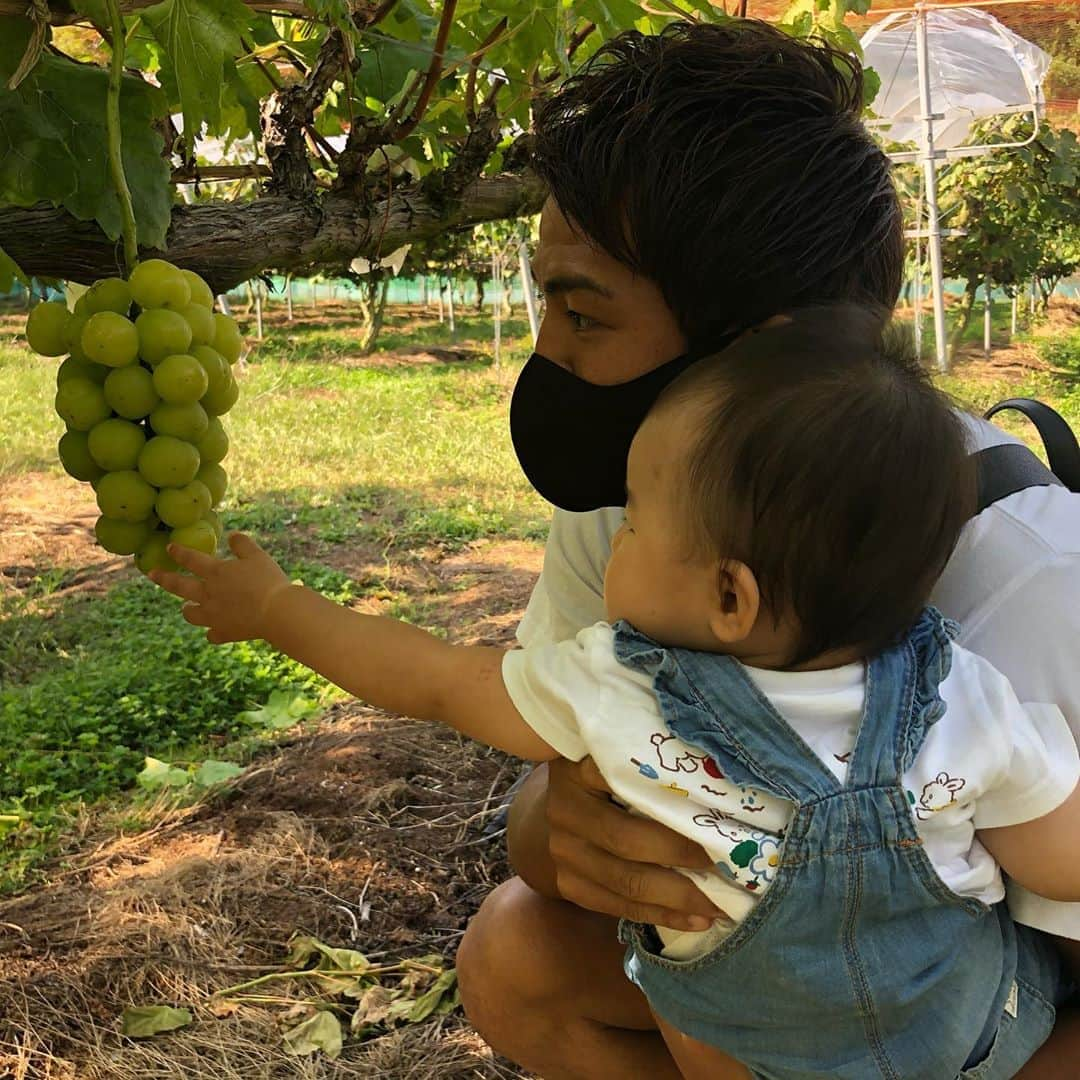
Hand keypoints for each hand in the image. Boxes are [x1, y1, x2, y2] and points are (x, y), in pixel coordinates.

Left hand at [149, 532, 291, 643]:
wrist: (276, 612)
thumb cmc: (268, 580)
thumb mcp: (257, 556)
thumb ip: (242, 544)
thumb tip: (232, 535)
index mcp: (215, 572)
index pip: (190, 559)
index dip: (178, 552)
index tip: (169, 548)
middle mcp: (208, 594)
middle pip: (179, 586)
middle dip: (164, 578)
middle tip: (152, 574)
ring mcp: (214, 616)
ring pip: (191, 614)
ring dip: (188, 609)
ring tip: (187, 607)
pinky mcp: (225, 633)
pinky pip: (212, 634)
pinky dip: (213, 632)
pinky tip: (216, 630)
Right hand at [546, 757, 721, 931]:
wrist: (563, 807)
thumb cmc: (605, 778)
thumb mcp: (615, 758)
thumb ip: (647, 767)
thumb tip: (710, 784)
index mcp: (578, 771)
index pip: (623, 781)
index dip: (668, 798)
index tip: (710, 812)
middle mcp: (566, 812)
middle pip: (628, 839)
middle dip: (683, 855)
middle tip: (728, 863)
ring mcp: (564, 853)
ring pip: (627, 882)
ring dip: (680, 897)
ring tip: (722, 904)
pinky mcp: (569, 885)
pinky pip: (620, 907)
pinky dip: (663, 916)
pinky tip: (697, 920)